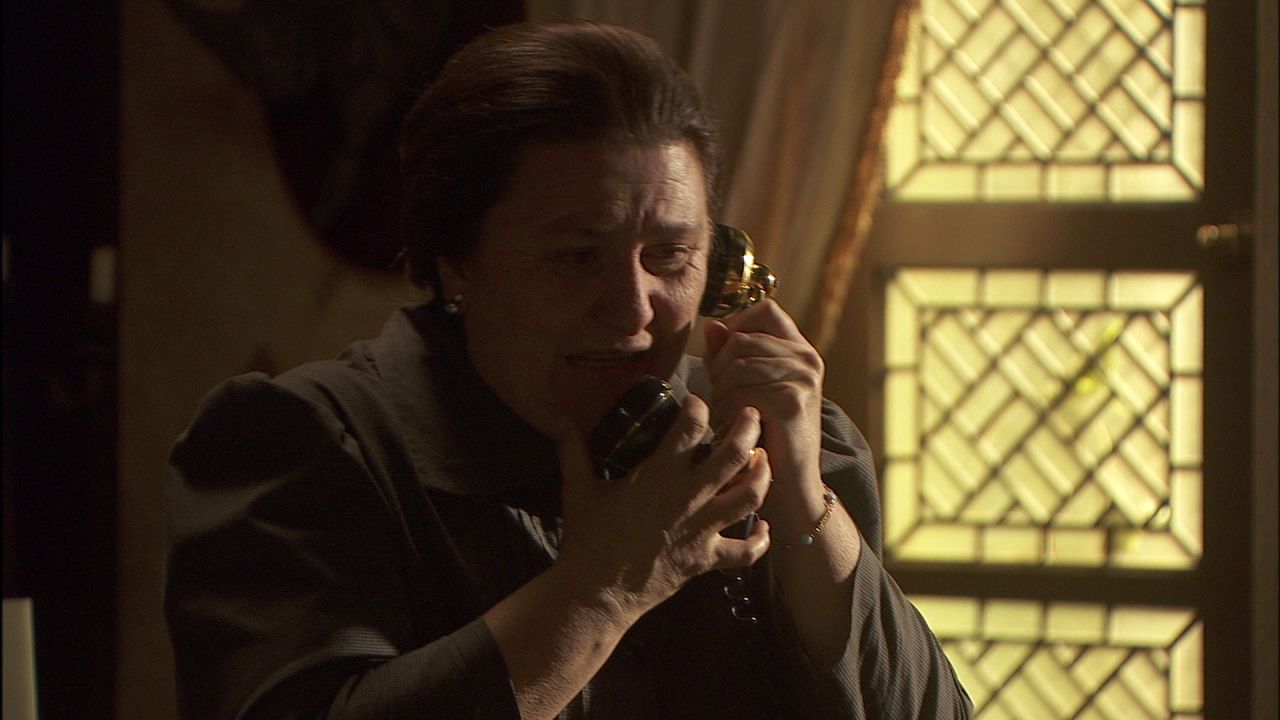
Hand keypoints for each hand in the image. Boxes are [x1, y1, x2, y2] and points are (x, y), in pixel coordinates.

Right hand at [552, 397, 771, 621]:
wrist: (597, 592)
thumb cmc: (588, 538)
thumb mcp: (577, 489)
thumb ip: (573, 451)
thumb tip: (560, 421)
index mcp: (659, 475)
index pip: (691, 427)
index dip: (698, 407)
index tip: (696, 402)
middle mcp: (689, 497)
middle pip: (735, 454)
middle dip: (749, 428)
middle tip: (751, 415)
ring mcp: (702, 528)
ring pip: (749, 496)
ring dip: (763, 474)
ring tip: (763, 458)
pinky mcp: (706, 558)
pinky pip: (745, 551)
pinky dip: (760, 540)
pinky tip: (765, 528)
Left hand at [703, 299, 824, 487]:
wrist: (790, 485)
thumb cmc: (765, 436)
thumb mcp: (747, 387)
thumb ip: (730, 355)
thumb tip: (714, 327)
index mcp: (800, 349)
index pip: (764, 309)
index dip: (736, 325)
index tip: (725, 357)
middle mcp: (807, 358)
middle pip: (739, 339)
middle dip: (720, 371)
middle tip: (726, 402)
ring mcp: (803, 378)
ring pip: (735, 365)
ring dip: (721, 395)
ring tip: (731, 417)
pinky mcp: (792, 400)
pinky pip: (738, 392)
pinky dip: (727, 414)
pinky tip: (736, 429)